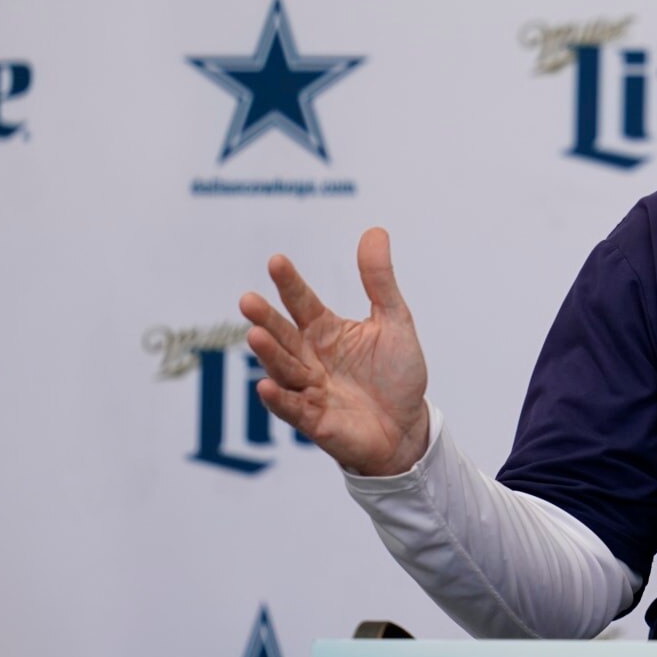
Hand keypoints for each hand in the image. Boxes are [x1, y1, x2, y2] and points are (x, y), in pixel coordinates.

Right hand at [238, 227, 429, 476]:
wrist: (408, 426)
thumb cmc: (397, 374)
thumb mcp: (394, 321)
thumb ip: (380, 280)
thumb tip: (375, 230)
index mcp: (326, 331)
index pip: (303, 303)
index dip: (290, 284)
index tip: (277, 260)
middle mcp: (311, 358)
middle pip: (284, 335)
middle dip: (266, 319)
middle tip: (248, 300)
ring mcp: (310, 389)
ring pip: (284, 368)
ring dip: (269, 354)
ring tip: (254, 335)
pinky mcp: (315, 420)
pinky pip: (292, 409)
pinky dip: (279, 399)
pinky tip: (265, 385)